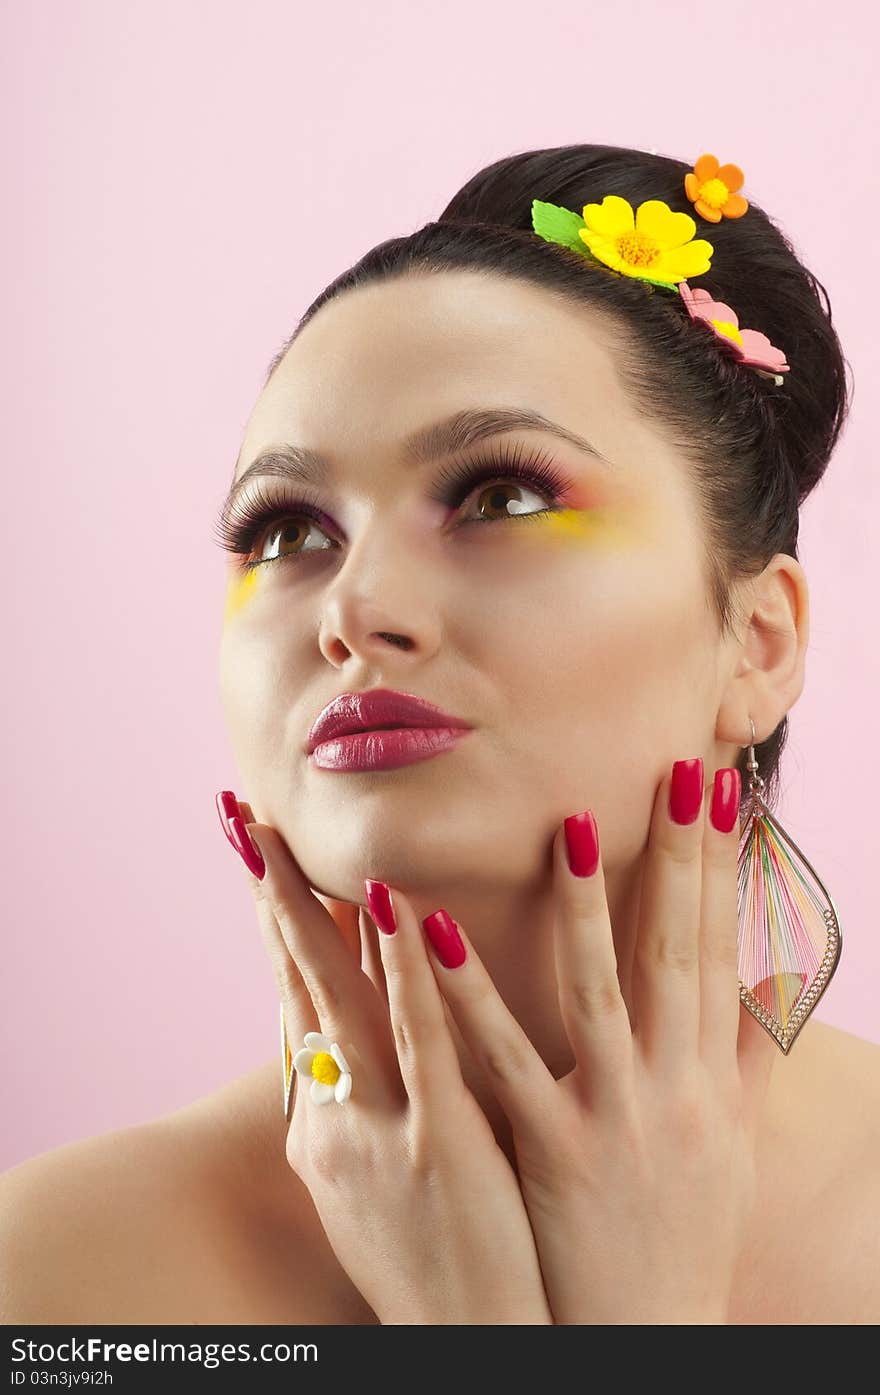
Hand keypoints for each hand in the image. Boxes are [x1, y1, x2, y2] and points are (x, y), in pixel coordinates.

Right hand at [219, 795, 553, 1325]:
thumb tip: (349, 1046)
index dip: (278, 928)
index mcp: (321, 1125)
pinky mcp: (438, 1143)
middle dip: (269, 900)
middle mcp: (333, 1118)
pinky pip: (421, 1039)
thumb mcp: (368, 1181)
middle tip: (242, 821)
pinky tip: (402, 907)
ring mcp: (381, 1129)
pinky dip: (408, 968)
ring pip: (343, 999)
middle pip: (297, 986)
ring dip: (315, 913)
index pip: (295, 1003)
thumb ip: (357, 1105)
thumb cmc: (429, 1260)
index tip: (265, 859)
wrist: (467, 1348)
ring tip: (291, 839)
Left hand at [394, 758, 776, 1324]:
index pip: (719, 947)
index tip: (721, 791)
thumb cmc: (686, 1229)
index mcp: (709, 1076)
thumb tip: (775, 975)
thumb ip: (747, 1053)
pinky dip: (471, 997)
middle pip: (676, 953)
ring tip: (570, 828)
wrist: (649, 1338)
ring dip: (585, 909)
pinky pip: (506, 1063)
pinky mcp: (550, 1152)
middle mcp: (672, 1086)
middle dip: (679, 859)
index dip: (722, 867)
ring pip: (598, 995)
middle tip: (676, 772)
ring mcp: (613, 1118)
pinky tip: (434, 936)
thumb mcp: (730, 1141)